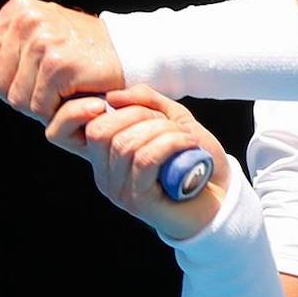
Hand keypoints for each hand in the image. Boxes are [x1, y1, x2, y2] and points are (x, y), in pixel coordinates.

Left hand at [0, 0, 125, 123]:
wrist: (129, 52)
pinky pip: (39, 106)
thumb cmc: (82, 51)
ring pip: (16, 98)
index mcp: (18, 10)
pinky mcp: (60, 65)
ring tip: (60, 91)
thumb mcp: (40, 43)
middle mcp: (28, 20)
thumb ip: (5, 60)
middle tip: (47, 89)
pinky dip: (55, 111)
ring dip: (38, 105)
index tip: (18, 79)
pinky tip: (72, 96)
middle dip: (18, 94)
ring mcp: (44, 42)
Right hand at [44, 85, 227, 240]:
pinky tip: (188, 144)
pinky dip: (170, 142)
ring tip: (184, 137)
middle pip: (102, 131)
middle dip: (140, 115)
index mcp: (104, 154)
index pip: (76, 128)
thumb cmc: (193, 157)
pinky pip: (146, 158)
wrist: (221, 197)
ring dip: (162, 130)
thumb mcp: (170, 118)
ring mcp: (118, 190)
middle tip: (169, 123)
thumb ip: (145, 101)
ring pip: (127, 143)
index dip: (90, 109)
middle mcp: (104, 175)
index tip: (125, 103)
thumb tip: (113, 96)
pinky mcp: (138, 201)